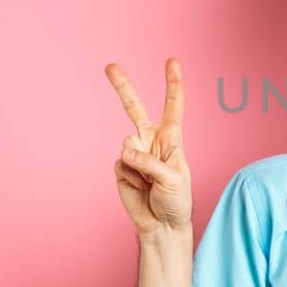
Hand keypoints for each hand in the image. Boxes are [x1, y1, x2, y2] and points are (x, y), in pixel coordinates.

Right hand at [106, 58, 193, 236]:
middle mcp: (151, 140)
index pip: (173, 106)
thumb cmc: (176, 201)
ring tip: (151, 183)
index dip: (173, 84)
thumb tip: (125, 149)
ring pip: (127, 145)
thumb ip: (150, 162)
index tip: (172, 61)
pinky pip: (120, 164)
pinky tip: (140, 188)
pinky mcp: (121, 167)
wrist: (162, 225)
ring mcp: (134, 152)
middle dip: (122, 86)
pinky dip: (130, 178)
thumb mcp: (173, 180)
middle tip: (110, 66)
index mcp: (171, 138)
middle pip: (135, 108)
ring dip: (139, 166)